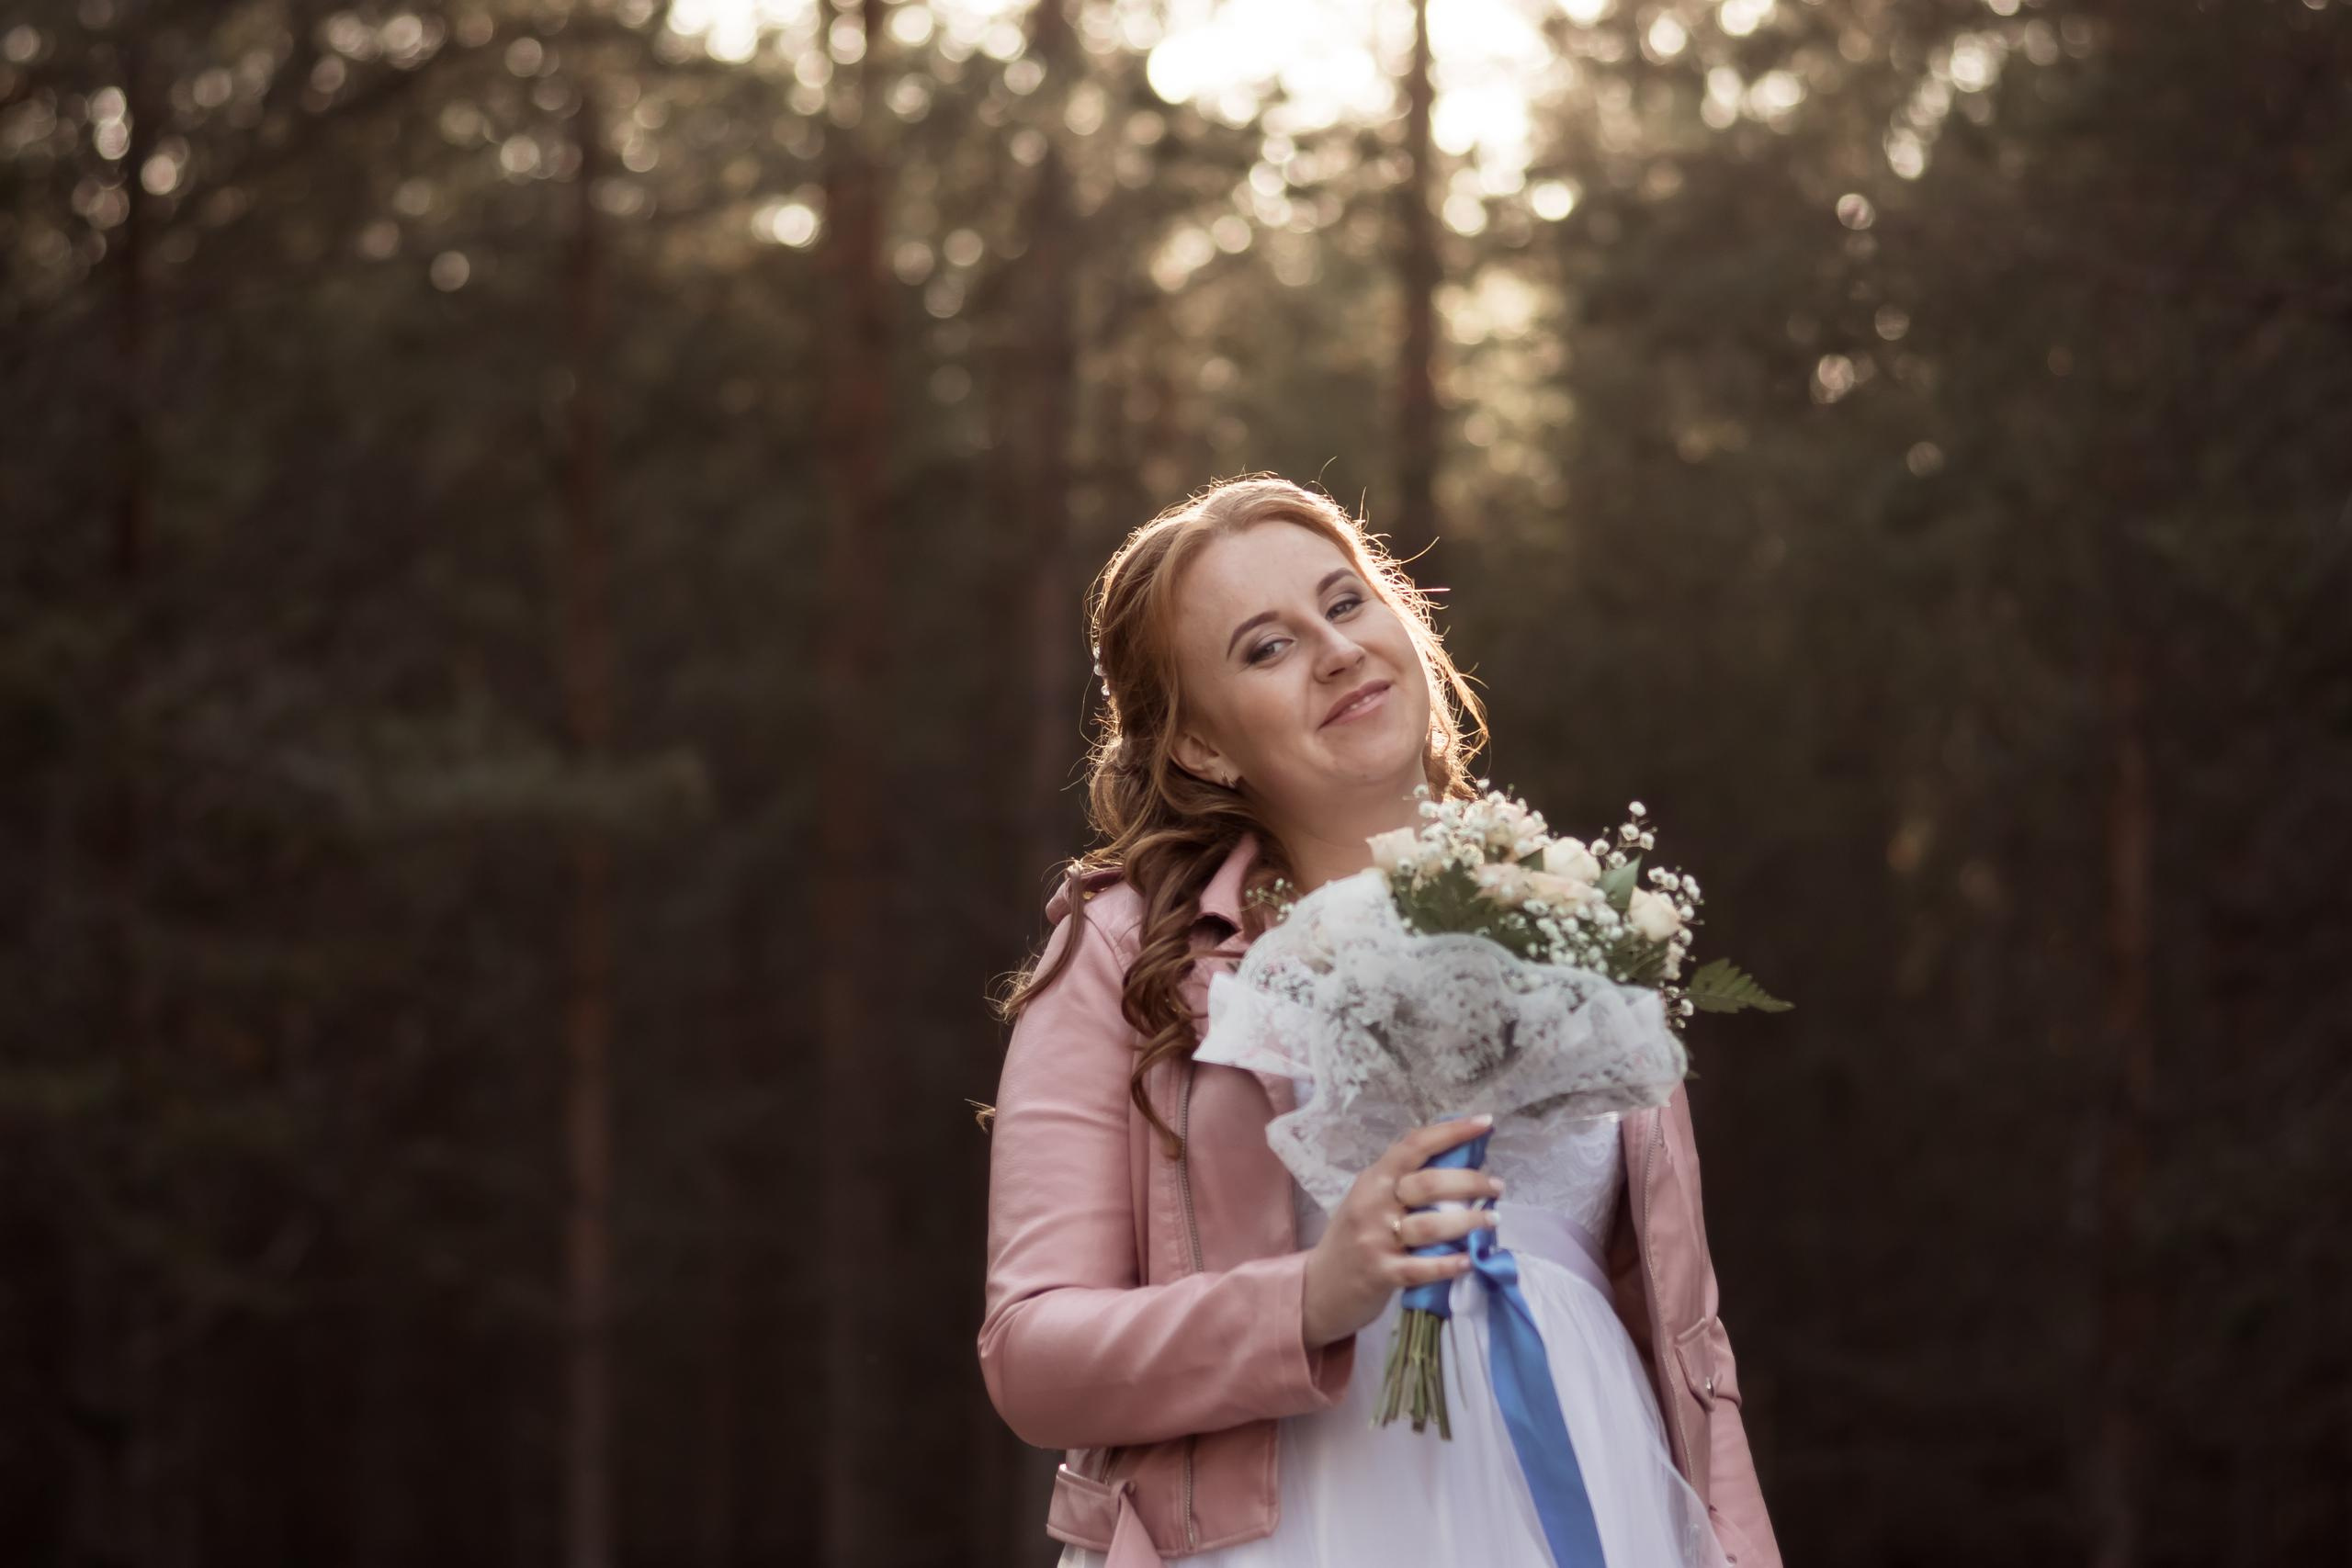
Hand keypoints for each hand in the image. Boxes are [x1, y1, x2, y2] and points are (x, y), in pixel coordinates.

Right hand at [1300, 1115, 1504, 1348]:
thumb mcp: (1371, 1201)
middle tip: (1496, 1186)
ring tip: (1491, 1220)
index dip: (1451, 1132)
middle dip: (1470, 1182)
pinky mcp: (1381, 1274)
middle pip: (1429, 1184)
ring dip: (1468, 1222)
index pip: (1413, 1145)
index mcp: (1373, 1179)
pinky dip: (1449, 1264)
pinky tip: (1469, 1260)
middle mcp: (1372, 1204)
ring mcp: (1375, 1240)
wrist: (1319, 1286)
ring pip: (1430, 1226)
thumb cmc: (1354, 1238)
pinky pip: (1422, 1268)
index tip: (1485, 1122)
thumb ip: (1404, 1184)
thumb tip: (1461, 1165)